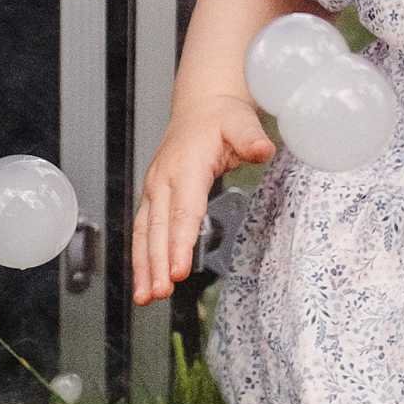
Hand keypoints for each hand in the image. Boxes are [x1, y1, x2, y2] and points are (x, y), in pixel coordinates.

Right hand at [132, 94, 273, 307]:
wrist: (201, 106)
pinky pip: (144, 231)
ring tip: (146, 297)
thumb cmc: (221, 117)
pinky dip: (140, 258)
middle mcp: (163, 179)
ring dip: (143, 266)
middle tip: (162, 291)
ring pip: (145, 233)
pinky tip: (143, 283)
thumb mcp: (241, 121)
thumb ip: (250, 138)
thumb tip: (263, 149)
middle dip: (157, 262)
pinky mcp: (152, 197)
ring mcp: (154, 188)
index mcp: (186, 166)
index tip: (178, 269)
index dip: (180, 242)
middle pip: (159, 228)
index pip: (183, 210)